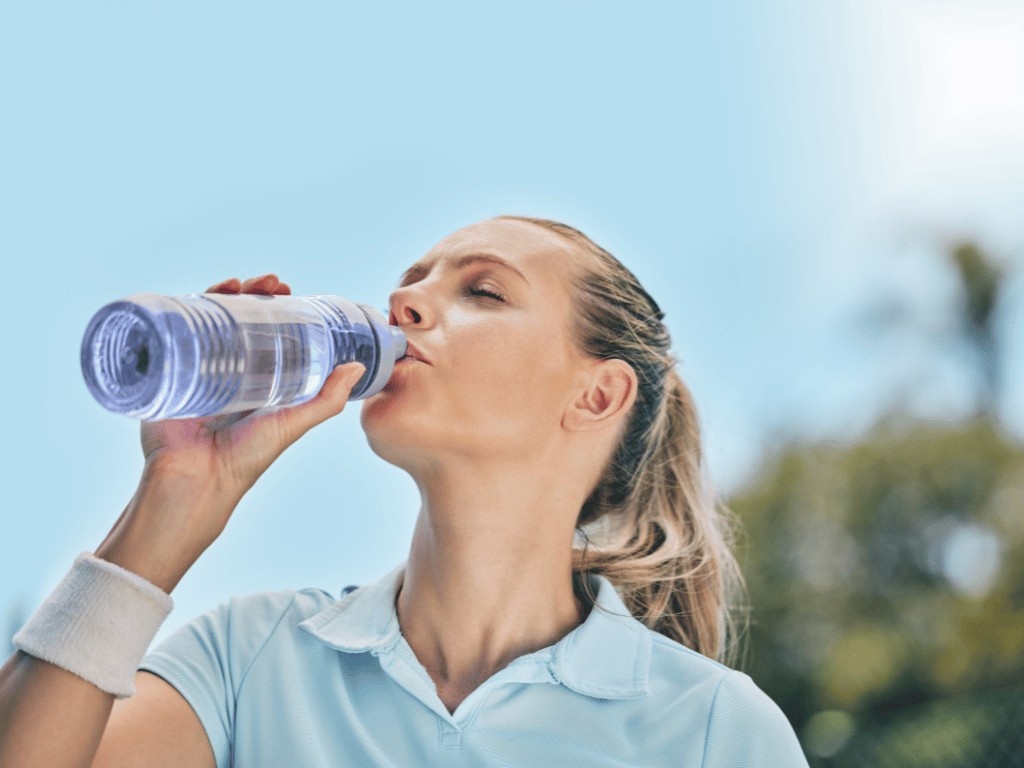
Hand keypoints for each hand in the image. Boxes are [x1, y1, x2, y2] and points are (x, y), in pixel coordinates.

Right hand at [96, 274, 364, 589]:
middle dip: (250, 292)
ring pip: (205, 317)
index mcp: (254, 375)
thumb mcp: (292, 424)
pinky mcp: (165, 371)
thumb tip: (358, 367)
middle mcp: (225, 366)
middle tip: (269, 283)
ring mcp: (194, 365)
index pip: (264, 328)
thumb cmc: (245, 458)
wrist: (196, 480)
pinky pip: (170, 333)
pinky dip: (180, 308)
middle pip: (235, 316)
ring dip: (220, 292)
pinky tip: (195, 295)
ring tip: (238, 283)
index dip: (274, 304)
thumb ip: (326, 401)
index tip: (287, 289)